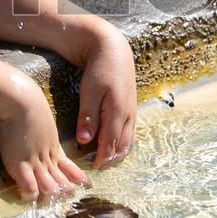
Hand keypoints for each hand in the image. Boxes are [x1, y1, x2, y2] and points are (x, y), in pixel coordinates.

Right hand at [0, 76, 86, 200]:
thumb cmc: (28, 104)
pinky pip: (28, 183)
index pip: (68, 167)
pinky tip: (31, 196)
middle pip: (60, 180)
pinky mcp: (19, 162)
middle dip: (65, 191)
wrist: (21, 99)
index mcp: (53, 146)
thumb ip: (43, 131)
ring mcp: (34, 160)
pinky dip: (30, 192)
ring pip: (48, 185)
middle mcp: (46, 156)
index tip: (86, 184)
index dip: (76, 177)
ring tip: (54, 202)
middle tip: (71, 201)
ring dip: (51, 194)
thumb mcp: (42, 121)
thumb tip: (39, 129)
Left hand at [75, 28, 137, 168]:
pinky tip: (112, 142)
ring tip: (105, 159)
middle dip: (111, 159)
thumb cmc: (99, 69)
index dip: (102, 158)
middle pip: (122, 146)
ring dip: (117, 151)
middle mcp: (128, 115)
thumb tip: (85, 141)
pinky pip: (129, 131)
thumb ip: (88, 116)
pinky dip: (121, 141)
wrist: (113, 49)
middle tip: (97, 167)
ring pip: (128, 139)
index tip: (92, 168)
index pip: (110, 144)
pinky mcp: (131, 106)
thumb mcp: (90, 91)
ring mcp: (132, 111)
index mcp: (118, 113)